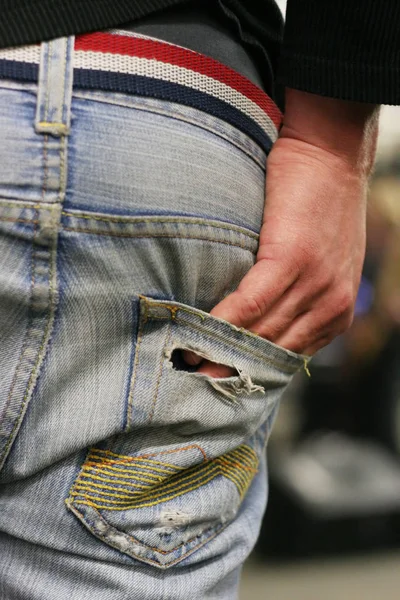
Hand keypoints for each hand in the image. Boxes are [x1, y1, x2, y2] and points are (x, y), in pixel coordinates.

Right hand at [186, 90, 379, 377]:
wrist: (331, 153)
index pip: (287, 357)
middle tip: (194, 381)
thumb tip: (259, 321)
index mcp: (336, 312)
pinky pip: (251, 303)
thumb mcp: (324, 262)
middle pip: (271, 352)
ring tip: (186, 360)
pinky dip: (222, 320)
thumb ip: (300, 297)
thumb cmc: (319, 204)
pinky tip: (197, 329)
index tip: (219, 381)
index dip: (251, 372)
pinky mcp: (292, 259)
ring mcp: (314, 284)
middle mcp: (330, 306)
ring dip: (221, 349)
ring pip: (260, 333)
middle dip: (232, 369)